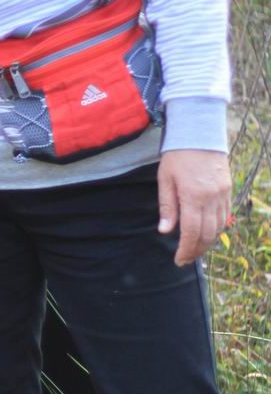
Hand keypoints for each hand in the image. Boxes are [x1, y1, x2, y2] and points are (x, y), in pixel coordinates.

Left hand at [157, 149, 231, 265]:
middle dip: (196, 250)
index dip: (186, 250)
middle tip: (186, 259)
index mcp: (193, 197)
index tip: (179, 260)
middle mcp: (211, 198)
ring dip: (207, 242)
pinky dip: (217, 228)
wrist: (200, 133)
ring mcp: (222, 194)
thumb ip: (167, 206)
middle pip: (207, 234)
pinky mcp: (228, 190)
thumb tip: (165, 231)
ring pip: (219, 227)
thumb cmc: (177, 155)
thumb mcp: (165, 179)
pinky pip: (225, 215)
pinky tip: (207, 232)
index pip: (191, 233)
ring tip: (195, 249)